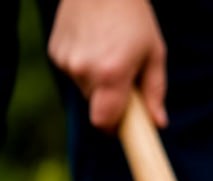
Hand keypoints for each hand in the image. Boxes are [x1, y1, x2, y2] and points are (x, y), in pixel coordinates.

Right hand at [48, 0, 167, 130]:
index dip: (114, 129)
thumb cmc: (135, 18)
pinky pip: (72, 72)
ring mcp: (65, 61)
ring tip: (110, 53)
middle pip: (96, 106)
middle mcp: (84, 71)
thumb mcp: (154, 54)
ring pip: (84, 89)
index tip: (125, 126)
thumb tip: (159, 123)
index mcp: (112, 75)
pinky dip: (84, 66)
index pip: (104, 122)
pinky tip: (94, 44)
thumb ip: (155, 92)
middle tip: (125, 78)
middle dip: (111, 100)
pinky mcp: (54, 51)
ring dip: (98, 81)